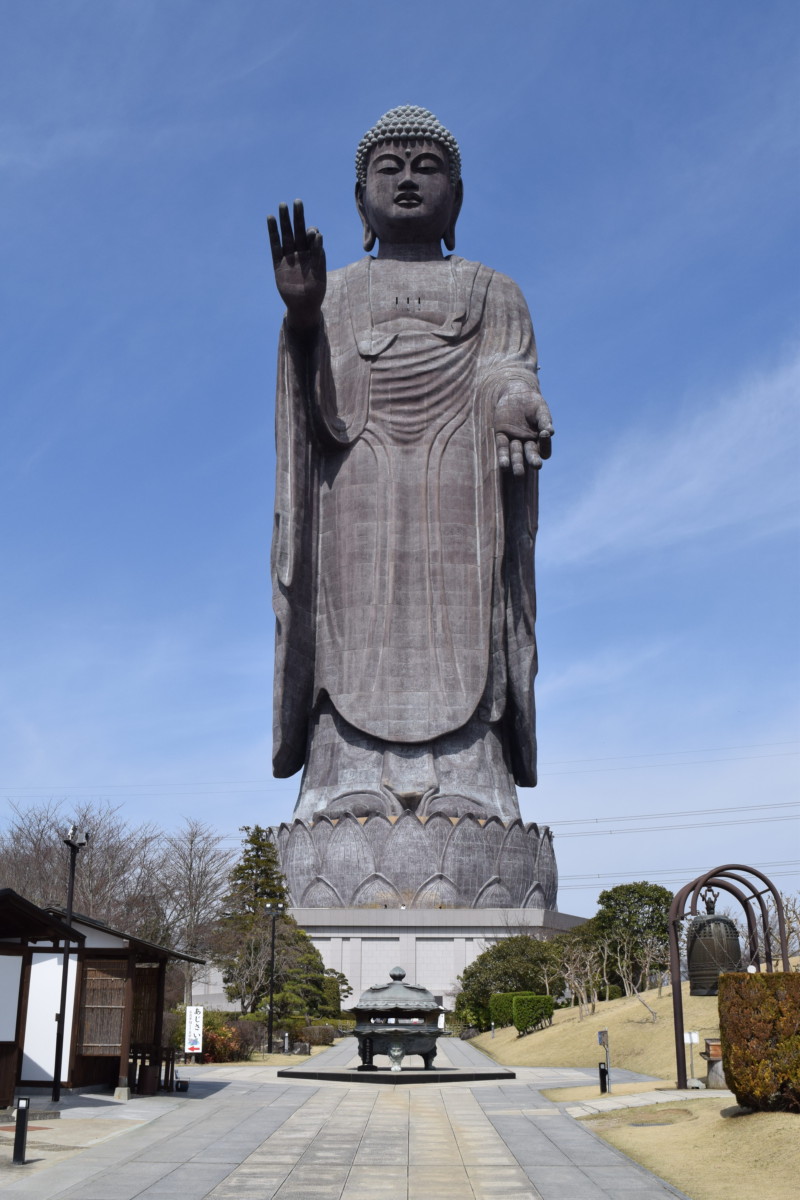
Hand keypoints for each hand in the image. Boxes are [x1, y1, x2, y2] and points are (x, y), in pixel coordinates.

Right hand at [267, 199, 325, 330]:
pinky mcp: (278, 264)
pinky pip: (274, 246)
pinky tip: (270, 219)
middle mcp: (301, 254)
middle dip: (298, 218)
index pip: (312, 239)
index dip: (312, 233)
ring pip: (286, 236)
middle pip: (299, 232)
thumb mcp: (320, 275)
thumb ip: (319, 256)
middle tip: (297, 202)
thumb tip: (319, 236)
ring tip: (282, 206)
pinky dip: (273, 233)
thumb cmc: (315, 293)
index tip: (313, 232)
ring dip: (284, 221)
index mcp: (313, 256)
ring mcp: (289, 257)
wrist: (303, 307)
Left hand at [494, 386, 553, 474]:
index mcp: (539, 439)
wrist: (515, 392)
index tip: (545, 433)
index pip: (544, 449)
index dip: (545, 444)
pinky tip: (504, 466)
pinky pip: (502, 448)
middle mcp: (527, 443)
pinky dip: (503, 457)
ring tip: (518, 474)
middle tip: (536, 465)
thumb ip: (544, 420)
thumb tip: (550, 432)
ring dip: (517, 464)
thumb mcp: (540, 409)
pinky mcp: (501, 436)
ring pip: (516, 454)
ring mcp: (514, 440)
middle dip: (532, 460)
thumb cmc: (532, 402)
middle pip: (530, 455)